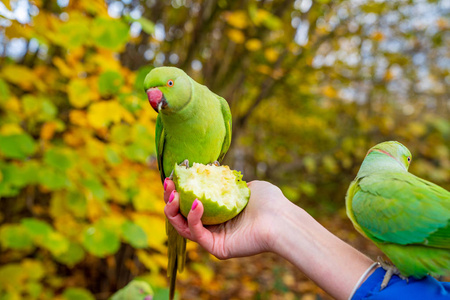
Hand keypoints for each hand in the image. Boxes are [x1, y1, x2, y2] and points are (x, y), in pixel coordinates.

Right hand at [163, 179, 287, 258]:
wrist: (282, 220)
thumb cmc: (270, 202)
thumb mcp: (246, 186)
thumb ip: (230, 182)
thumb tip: (218, 175)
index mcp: (220, 212)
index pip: (192, 202)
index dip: (180, 190)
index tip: (173, 176)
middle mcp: (215, 226)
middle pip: (183, 215)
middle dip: (171, 199)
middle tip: (168, 184)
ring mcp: (215, 238)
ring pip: (184, 227)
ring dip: (174, 210)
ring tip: (174, 194)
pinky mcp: (217, 247)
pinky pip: (198, 233)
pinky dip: (193, 218)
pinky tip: (196, 202)